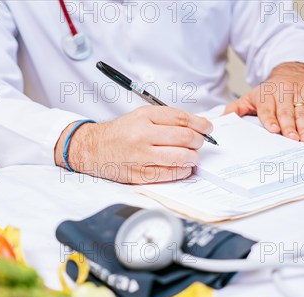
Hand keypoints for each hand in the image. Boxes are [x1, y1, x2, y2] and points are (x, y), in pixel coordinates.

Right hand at [55, 106, 212, 183]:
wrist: (95, 149)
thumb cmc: (122, 133)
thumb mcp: (141, 116)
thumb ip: (167, 119)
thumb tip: (196, 127)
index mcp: (144, 117)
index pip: (181, 118)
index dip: (200, 123)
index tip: (207, 128)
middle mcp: (143, 135)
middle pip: (184, 137)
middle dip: (198, 141)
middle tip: (199, 143)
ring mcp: (141, 156)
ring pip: (180, 157)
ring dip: (193, 157)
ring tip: (192, 156)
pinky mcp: (140, 174)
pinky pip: (170, 174)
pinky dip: (182, 171)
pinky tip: (183, 167)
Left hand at [225, 62, 303, 142]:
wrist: (290, 69)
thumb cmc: (269, 90)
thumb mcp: (250, 96)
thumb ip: (236, 108)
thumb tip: (222, 119)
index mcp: (266, 95)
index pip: (267, 109)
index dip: (271, 119)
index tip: (274, 129)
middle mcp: (283, 93)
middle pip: (286, 112)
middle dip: (290, 126)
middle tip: (293, 139)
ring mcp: (300, 93)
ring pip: (302, 111)